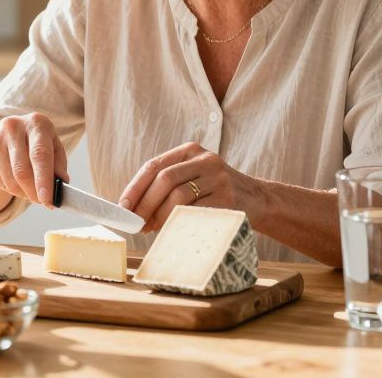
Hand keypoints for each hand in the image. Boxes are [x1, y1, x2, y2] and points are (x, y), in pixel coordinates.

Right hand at [0, 112, 68, 206]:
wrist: (7, 132)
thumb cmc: (37, 142)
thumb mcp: (53, 146)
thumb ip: (59, 165)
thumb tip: (60, 185)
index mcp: (37, 123)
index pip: (40, 154)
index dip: (44, 180)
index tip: (48, 200)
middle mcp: (14, 126)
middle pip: (22, 171)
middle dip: (34, 193)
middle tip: (43, 203)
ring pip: (10, 180)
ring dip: (24, 193)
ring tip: (32, 191)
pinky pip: (0, 182)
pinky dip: (11, 190)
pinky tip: (17, 182)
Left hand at [118, 142, 250, 232]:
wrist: (259, 200)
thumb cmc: (216, 193)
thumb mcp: (194, 178)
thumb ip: (168, 186)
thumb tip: (132, 210)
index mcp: (191, 150)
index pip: (154, 166)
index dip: (135, 187)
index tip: (122, 208)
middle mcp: (205, 159)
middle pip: (165, 180)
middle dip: (145, 205)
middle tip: (137, 224)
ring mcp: (219, 178)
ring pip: (179, 196)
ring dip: (160, 216)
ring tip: (154, 229)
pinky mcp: (229, 199)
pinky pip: (197, 212)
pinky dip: (180, 223)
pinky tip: (174, 230)